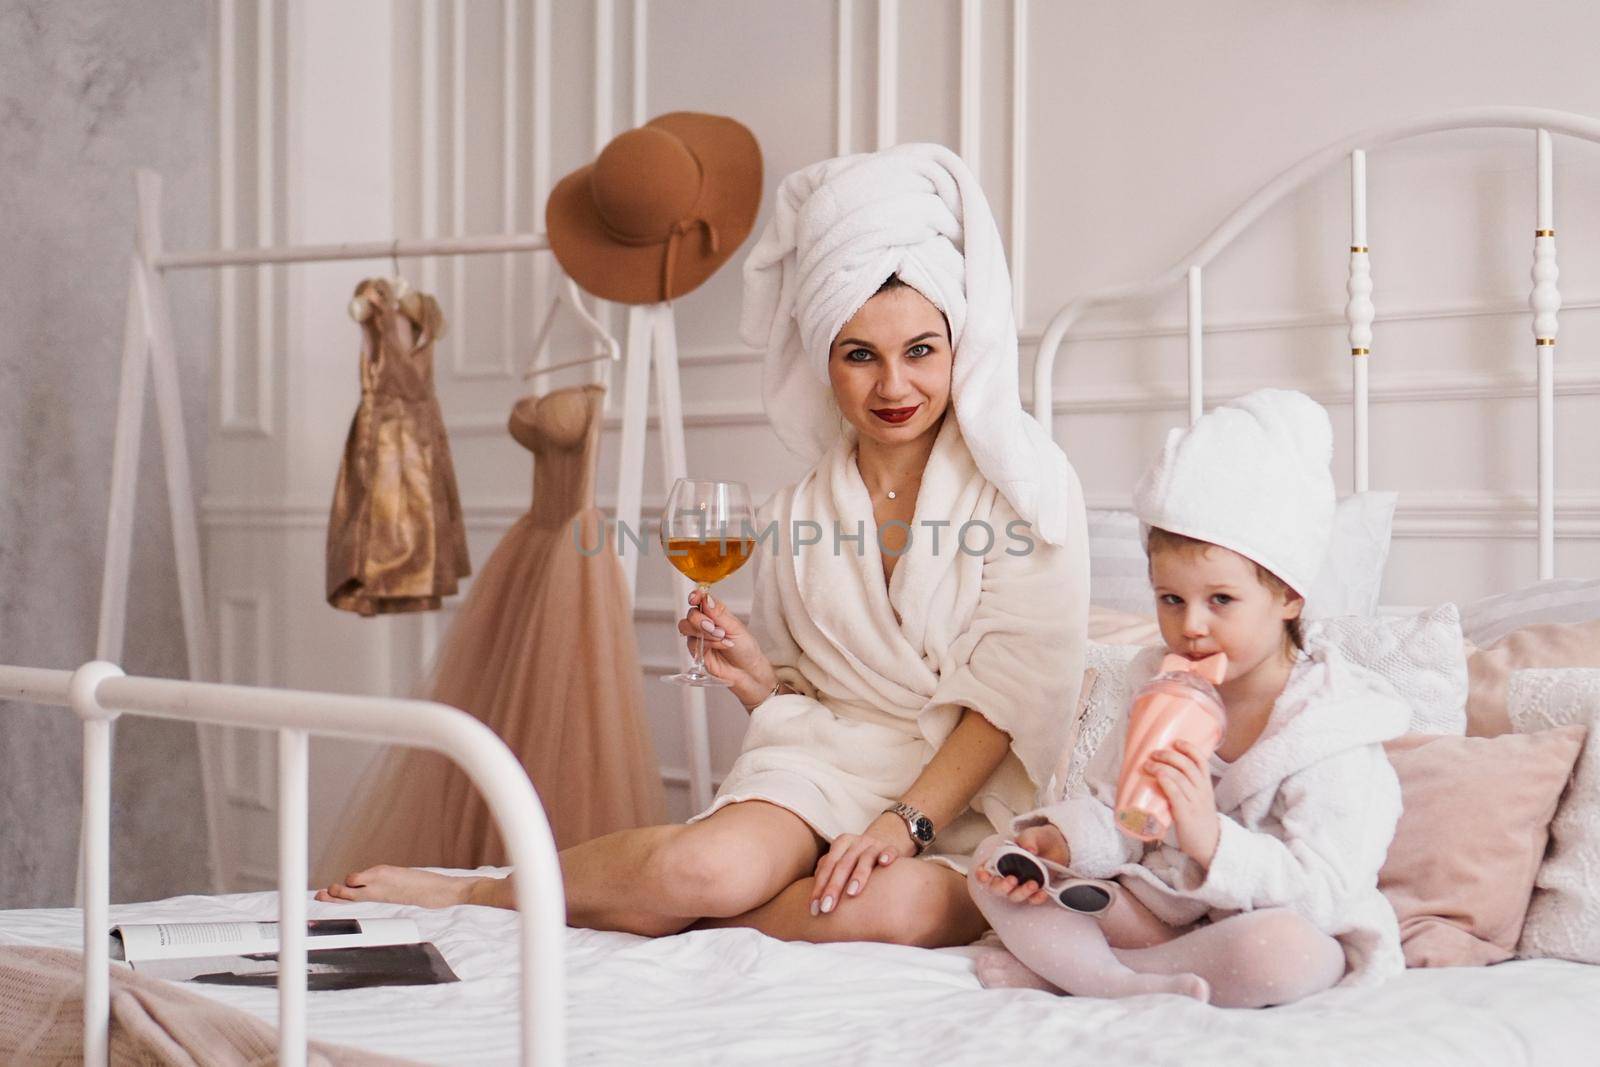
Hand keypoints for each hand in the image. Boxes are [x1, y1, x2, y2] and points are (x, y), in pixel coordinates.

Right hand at [676, 589, 774, 705]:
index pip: (700, 600)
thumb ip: (719, 614)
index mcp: (715, 613)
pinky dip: (708, 642)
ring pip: (686, 627)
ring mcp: (699, 637)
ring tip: (721, 637)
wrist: (747, 671)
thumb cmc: (745, 648)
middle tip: (715, 627)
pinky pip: (692, 642)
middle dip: (701, 619)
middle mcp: (704, 623)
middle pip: (691, 614)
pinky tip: (721, 645)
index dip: (695, 596)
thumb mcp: (736, 627)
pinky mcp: (696, 651)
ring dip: (703, 631)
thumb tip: (706, 598)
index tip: (694, 598)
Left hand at [808, 812, 912, 915]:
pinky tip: (885, 863)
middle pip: (843, 864)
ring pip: (865, 858)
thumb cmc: (857, 860)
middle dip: (834, 886)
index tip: (814, 908)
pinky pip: (891, 851)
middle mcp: (857, 842)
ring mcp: (875, 844)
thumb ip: (826, 874)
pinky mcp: (892, 848)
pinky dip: (887, 855)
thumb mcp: (842, 863)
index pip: (827, 866)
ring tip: (851, 893)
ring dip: (858, 875)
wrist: (885, 842)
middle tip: (827, 907)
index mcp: (841, 843)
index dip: (819, 887)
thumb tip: (812, 898)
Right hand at [971, 826, 1069, 905]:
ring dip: (1021, 892)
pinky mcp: (1034, 892)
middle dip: (1002, 887)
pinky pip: (1031, 900)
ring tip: (1033, 884)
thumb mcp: (1032, 834)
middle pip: (996, 888)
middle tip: (1012, 880)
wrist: (1057, 846)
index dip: (981, 875)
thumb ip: (1028, 839)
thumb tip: (1029, 849)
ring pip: (1014, 896)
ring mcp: (1020, 885)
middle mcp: (1007, 875)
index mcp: (1000, 860)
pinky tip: (1042, 892)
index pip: (985, 870)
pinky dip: (1036, 898)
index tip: (985, 876)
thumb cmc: (1037, 839)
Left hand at [1148, 739, 1220, 867]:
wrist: (1210, 846)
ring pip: (1180, 778)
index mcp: (1206, 786)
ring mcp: (1195, 803)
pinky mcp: (1186, 815)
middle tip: (1154, 753)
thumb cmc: (1198, 821)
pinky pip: (1177, 795)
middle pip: (1187, 766)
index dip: (1189, 749)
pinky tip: (1158, 777)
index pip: (1201, 761)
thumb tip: (1162, 773)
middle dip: (1169, 755)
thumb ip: (1185, 787)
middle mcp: (1202, 792)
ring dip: (1162, 767)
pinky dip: (1167, 783)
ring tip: (1148, 764)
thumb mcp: (1198, 800)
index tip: (1176, 742)